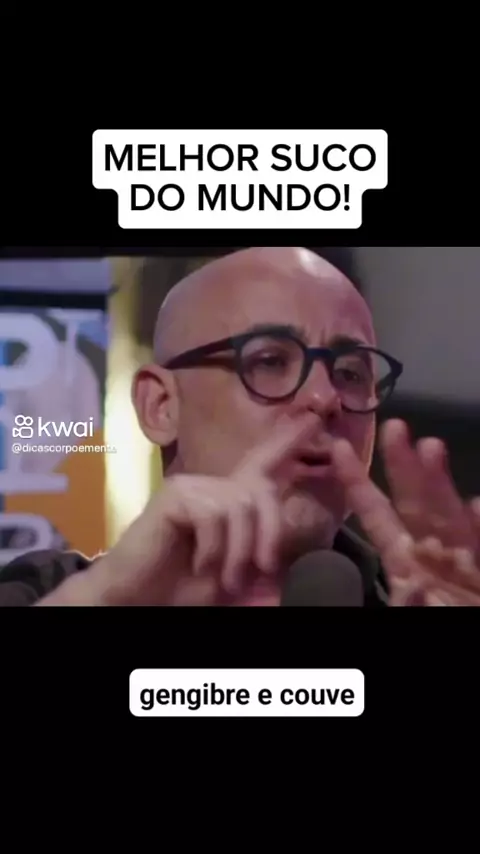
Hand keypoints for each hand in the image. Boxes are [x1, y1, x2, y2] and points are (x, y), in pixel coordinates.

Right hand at [67, 412, 319, 605]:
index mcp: (226, 500)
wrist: (135, 597)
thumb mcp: (232, 581)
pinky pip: (214, 513)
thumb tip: (287, 573)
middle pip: (260, 490)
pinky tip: (199, 563)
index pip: (262, 464)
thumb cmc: (180, 588)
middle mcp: (211, 486)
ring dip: (238, 550)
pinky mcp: (174, 495)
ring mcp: (191, 486)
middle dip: (269, 532)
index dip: (287, 442)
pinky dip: (214, 547)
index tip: (314, 419)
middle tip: (262, 570)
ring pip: (240, 506)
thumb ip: (258, 569)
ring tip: (223, 578)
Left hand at [332, 419, 479, 605]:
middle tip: (394, 428)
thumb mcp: (402, 610)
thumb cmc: (425, 614)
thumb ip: (402, 601)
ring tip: (430, 449)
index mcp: (404, 561)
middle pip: (418, 506)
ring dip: (440, 487)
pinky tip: (478, 507)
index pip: (377, 514)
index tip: (337, 449)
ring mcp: (465, 564)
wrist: (462, 624)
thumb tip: (412, 588)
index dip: (358, 482)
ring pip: (452, 521)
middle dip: (406, 468)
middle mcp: (435, 555)